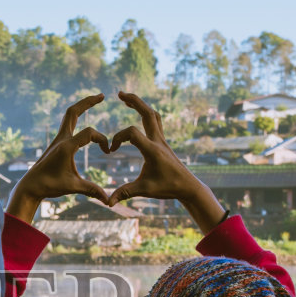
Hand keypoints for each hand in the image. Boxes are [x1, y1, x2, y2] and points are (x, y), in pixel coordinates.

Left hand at [7, 94, 109, 223]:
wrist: (30, 186)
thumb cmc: (50, 186)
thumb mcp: (73, 187)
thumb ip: (92, 190)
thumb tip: (108, 201)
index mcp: (66, 146)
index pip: (90, 133)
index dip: (102, 140)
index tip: (107, 152)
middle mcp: (61, 139)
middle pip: (74, 112)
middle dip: (88, 102)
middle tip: (102, 95)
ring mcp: (58, 139)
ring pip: (69, 115)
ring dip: (82, 107)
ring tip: (95, 100)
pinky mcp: (56, 143)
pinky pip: (68, 124)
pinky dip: (77, 117)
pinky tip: (83, 118)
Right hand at [105, 91, 227, 233]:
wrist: (188, 186)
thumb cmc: (167, 188)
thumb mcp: (144, 190)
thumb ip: (125, 193)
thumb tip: (107, 203)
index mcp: (152, 150)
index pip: (132, 132)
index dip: (117, 138)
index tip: (111, 151)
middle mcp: (158, 140)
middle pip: (147, 113)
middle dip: (134, 101)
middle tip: (119, 93)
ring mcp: (162, 139)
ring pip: (153, 114)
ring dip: (140, 104)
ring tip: (126, 98)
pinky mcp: (163, 141)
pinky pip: (155, 121)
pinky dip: (145, 113)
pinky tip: (138, 113)